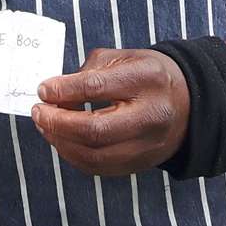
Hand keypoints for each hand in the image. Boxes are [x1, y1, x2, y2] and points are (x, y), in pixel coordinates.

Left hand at [32, 48, 188, 175]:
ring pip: (94, 156)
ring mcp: (148, 145)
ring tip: (46, 126)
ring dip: (61, 142)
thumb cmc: (147, 75)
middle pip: (95, 130)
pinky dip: (73, 155)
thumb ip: (89, 71)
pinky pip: (99, 168)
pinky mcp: (141, 164)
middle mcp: (151, 116)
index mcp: (147, 79)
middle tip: (38, 112)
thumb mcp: (124, 58)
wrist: (188, 103)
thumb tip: (54, 92)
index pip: (97, 87)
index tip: (42, 90)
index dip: (63, 90)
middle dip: (57, 123)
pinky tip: (62, 140)